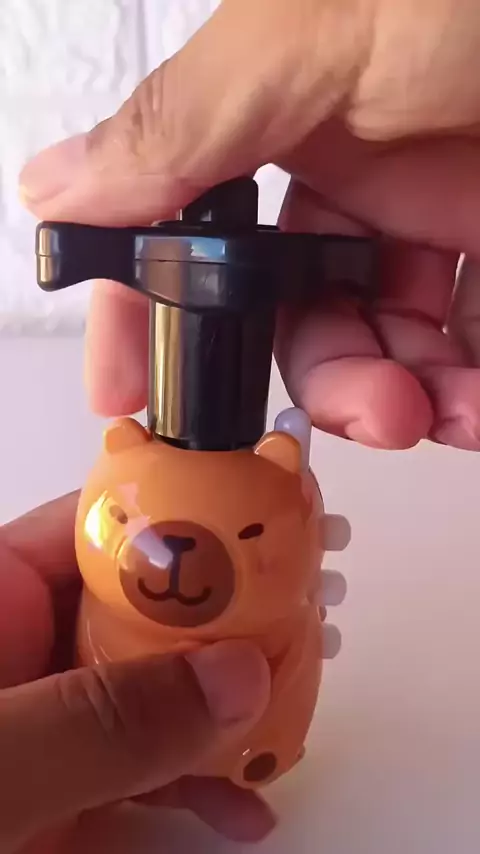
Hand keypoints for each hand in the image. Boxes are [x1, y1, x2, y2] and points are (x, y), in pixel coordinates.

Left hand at [0, 493, 273, 853]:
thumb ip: (96, 721)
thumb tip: (236, 675)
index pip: (98, 527)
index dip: (185, 522)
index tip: (268, 536)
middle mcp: (20, 647)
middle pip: (143, 611)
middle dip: (226, 625)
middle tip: (305, 626)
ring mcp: (41, 722)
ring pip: (151, 693)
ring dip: (224, 710)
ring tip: (293, 718)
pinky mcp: (53, 793)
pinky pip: (136, 771)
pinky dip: (193, 786)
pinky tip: (242, 804)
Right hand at [19, 0, 479, 449]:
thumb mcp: (318, 33)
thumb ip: (189, 126)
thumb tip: (60, 188)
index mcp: (286, 114)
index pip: (195, 234)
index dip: (157, 314)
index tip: (133, 393)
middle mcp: (359, 172)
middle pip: (302, 315)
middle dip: (326, 382)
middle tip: (363, 414)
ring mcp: (441, 216)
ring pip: (390, 346)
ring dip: (404, 401)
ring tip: (436, 417)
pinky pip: (473, 352)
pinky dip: (471, 395)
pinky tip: (478, 406)